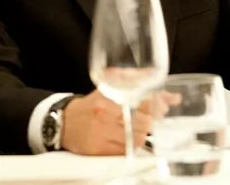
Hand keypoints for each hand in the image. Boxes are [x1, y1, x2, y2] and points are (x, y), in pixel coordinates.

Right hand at [61, 90, 175, 154]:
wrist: (67, 122)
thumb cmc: (92, 104)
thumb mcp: (110, 83)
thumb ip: (136, 80)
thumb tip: (161, 85)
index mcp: (108, 94)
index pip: (141, 99)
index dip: (156, 103)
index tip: (162, 103)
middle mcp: (104, 113)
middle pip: (142, 121)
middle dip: (153, 118)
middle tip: (155, 116)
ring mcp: (102, 133)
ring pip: (137, 137)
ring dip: (144, 132)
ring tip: (142, 126)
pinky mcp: (100, 149)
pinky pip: (126, 150)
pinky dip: (133, 144)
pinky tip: (131, 137)